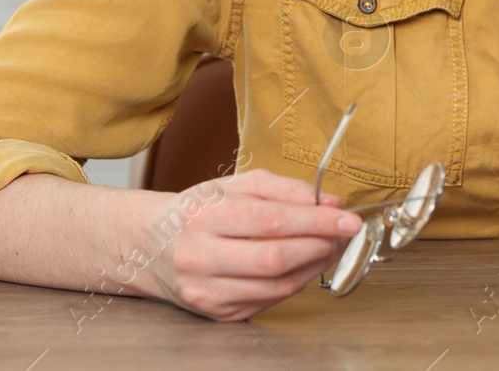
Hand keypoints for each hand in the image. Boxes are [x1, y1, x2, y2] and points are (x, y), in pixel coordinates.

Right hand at [143, 168, 362, 320]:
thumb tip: (328, 202)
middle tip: (342, 233)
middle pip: (275, 258)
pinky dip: (295, 283)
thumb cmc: (197, 211)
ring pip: (276, 286)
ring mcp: (206, 291)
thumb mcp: (235, 185)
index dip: (317, 221)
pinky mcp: (216, 312)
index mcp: (204, 216)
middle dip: (320, 245)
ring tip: (327, 246)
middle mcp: (200, 257)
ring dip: (314, 267)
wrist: (150, 246)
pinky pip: (268, 301)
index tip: (348, 218)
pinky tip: (303, 265)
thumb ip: (284, 189)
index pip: (272, 220)